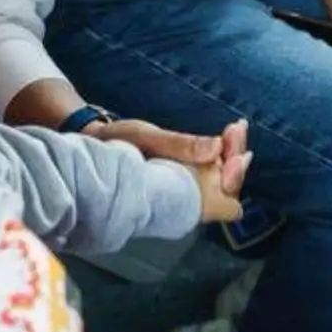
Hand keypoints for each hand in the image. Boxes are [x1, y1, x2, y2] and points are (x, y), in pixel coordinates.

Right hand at [91, 118, 249, 222]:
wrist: (95, 145)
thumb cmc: (115, 145)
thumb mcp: (145, 138)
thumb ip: (179, 144)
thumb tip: (216, 145)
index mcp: (179, 197)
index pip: (226, 203)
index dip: (233, 178)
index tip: (236, 152)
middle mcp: (188, 198)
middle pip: (229, 188)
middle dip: (236, 158)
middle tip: (236, 128)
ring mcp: (188, 187)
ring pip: (223, 178)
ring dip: (232, 152)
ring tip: (235, 127)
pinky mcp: (186, 174)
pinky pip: (214, 169)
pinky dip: (223, 152)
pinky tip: (227, 133)